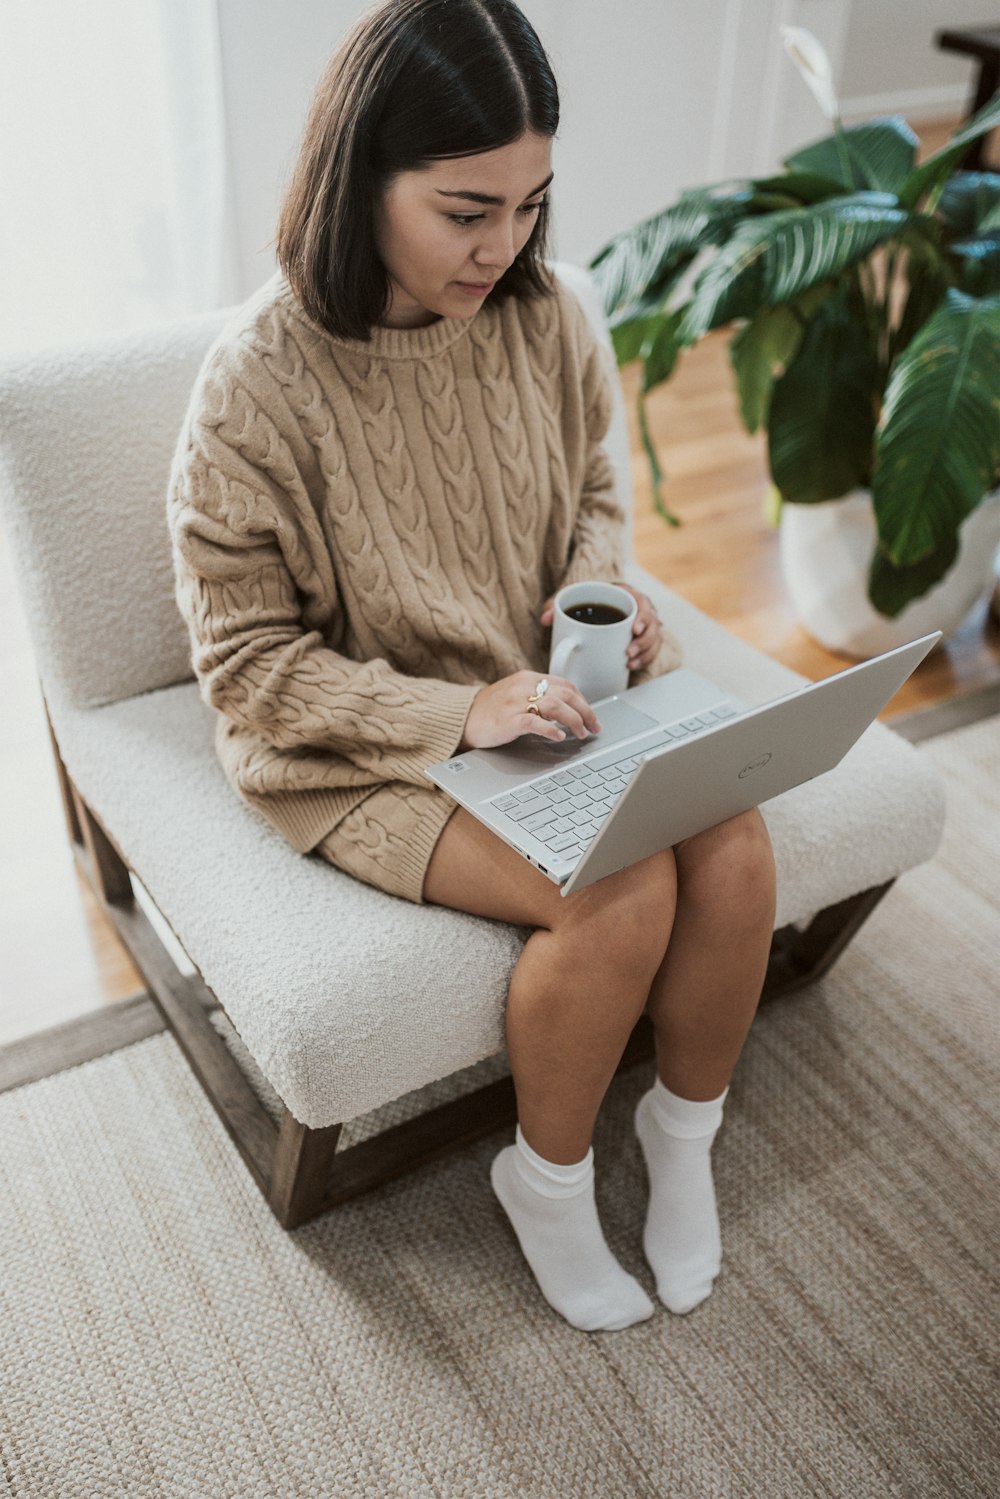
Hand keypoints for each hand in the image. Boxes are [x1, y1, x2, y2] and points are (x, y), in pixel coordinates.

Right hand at [460, 670, 601, 750]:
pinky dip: (551, 730)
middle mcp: (524, 686)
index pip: (565, 685)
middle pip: (566, 694)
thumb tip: (567, 710)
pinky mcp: (507, 720)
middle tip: (593, 727)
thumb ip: (538, 696)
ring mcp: (515, 702)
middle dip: (585, 712)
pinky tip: (559, 737)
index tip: (591, 716)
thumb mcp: (516, 695)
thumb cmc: (490, 710)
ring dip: (573, 721)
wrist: (461, 718)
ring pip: (555, 705)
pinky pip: (535, 722)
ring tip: (580, 734)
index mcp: (528, 678)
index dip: (583, 701)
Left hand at [540, 585, 662, 673]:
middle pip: (653, 625)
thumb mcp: (572, 598)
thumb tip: (546, 619)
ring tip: (629, 662)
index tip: (634, 629)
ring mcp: (644, 625)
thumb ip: (557, 605)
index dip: (643, 617)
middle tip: (628, 652)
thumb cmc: (585, 600)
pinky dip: (644, 659)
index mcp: (627, 595)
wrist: (594, 604)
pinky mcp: (642, 639)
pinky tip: (632, 666)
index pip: (643, 604)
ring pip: (654, 639)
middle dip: (643, 641)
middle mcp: (639, 609)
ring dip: (645, 652)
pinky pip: (650, 650)